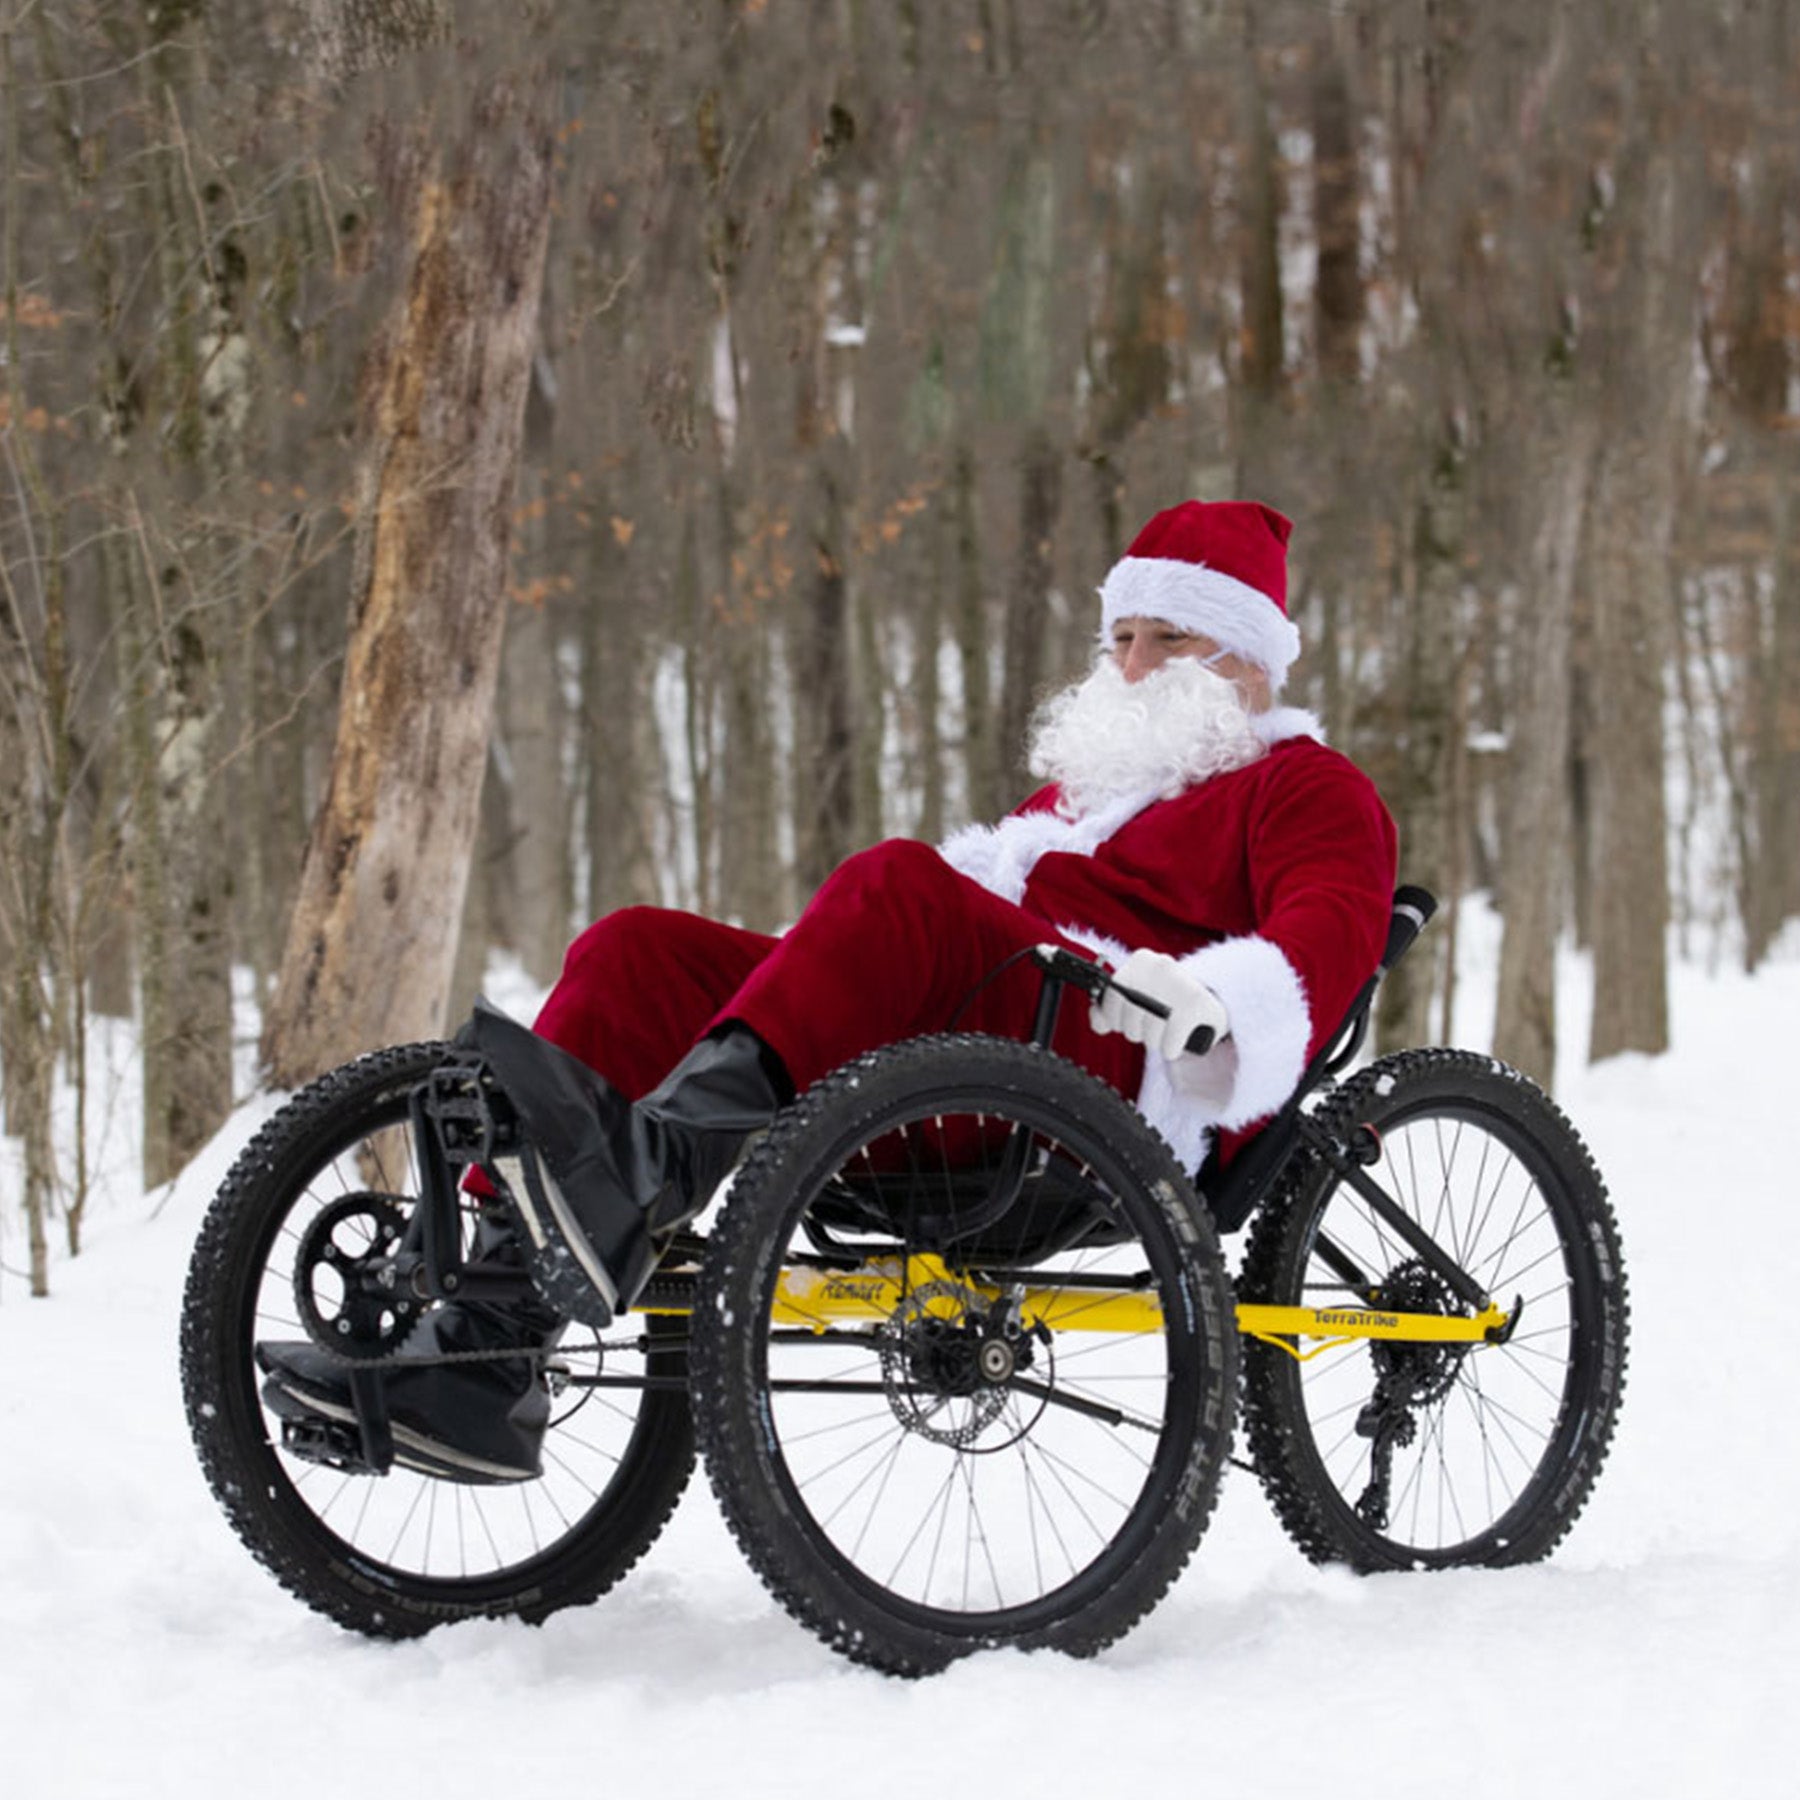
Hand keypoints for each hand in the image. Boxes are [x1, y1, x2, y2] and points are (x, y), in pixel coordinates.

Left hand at [1091, 949, 1230, 1060]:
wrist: (1210, 1004)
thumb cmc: (1166, 1001)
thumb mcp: (1137, 996)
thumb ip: (1109, 1008)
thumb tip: (1098, 1021)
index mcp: (1142, 960)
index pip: (1112, 996)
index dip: (1116, 1016)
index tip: (1127, 1018)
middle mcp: (1160, 966)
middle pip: (1129, 1020)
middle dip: (1138, 1031)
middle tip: (1153, 1025)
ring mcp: (1180, 984)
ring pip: (1149, 1035)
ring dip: (1156, 1041)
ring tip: (1167, 1030)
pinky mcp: (1195, 1007)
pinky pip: (1168, 1045)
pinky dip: (1171, 1049)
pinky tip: (1177, 1040)